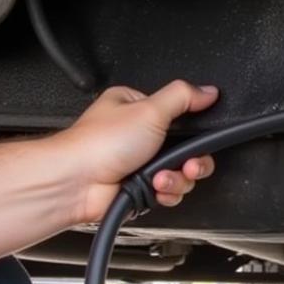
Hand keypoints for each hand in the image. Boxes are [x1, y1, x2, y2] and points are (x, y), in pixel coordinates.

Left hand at [57, 80, 218, 222]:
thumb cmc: (97, 144)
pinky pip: (170, 191)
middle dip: (192, 161)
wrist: (76, 184)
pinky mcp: (141, 188)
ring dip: (178, 179)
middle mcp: (140, 135)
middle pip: (187, 148)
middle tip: (188, 164)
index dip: (195, 129)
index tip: (200, 136)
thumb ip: (183, 97)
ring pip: (181, 173)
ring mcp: (141, 163)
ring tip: (161, 178)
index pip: (182, 114)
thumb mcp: (149, 109)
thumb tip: (207, 91)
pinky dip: (167, 192)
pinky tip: (155, 189)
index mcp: (138, 108)